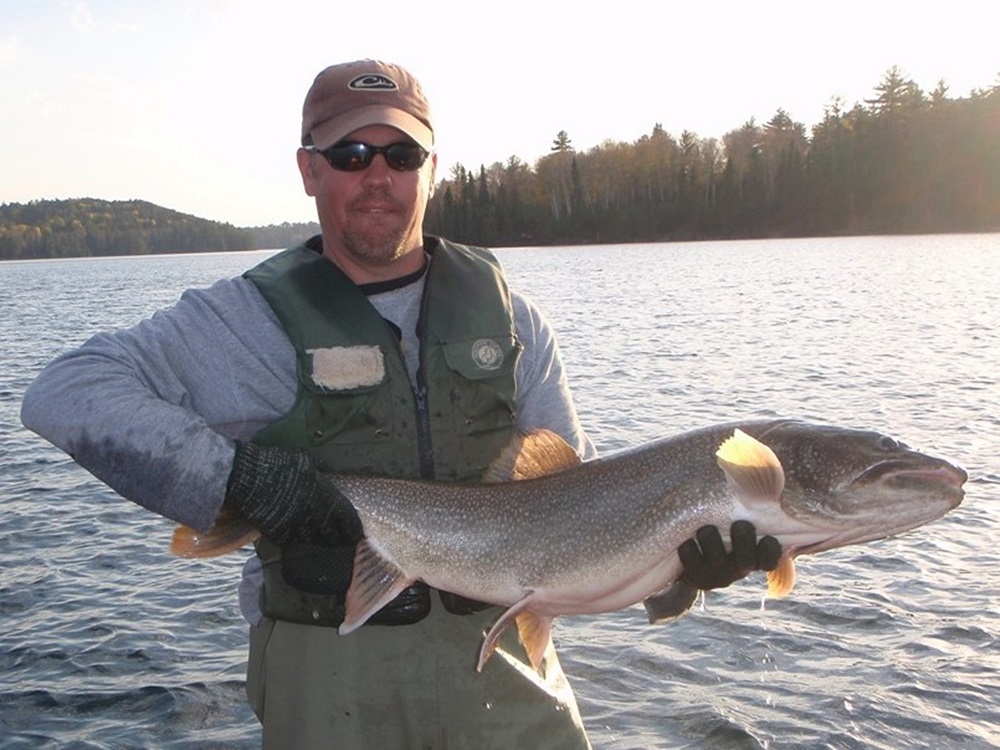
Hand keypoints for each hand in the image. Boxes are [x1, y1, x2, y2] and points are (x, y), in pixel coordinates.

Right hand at [225, 441, 363, 546]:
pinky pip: (292, 541)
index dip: (351, 526)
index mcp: (320, 489)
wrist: (246, 475)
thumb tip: (325, 479)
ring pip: (312, 538)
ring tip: (320, 543)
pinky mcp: (279, 532)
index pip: (344, 513)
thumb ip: (316, 475)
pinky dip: (296, 541)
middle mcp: (311, 508)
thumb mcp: (302, 462)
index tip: (356, 533)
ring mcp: (295, 522)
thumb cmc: (274, 463)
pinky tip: (296, 539)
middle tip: (341, 543)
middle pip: (330, 531)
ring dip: (317, 541)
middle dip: (336, 538)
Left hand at [678, 520, 780, 590]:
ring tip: (706, 528)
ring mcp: (717, 574)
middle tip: (739, 524)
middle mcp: (738, 568)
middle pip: (746, 560)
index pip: (770, 560)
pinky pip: (691, 562)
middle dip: (743, 539)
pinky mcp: (696, 575)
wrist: (695, 560)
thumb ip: (756, 510)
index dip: (770, 551)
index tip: (767, 537)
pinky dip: (688, 549)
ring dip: (711, 539)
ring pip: (718, 560)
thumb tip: (768, 480)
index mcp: (754, 557)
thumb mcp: (742, 525)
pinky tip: (687, 539)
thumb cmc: (725, 531)